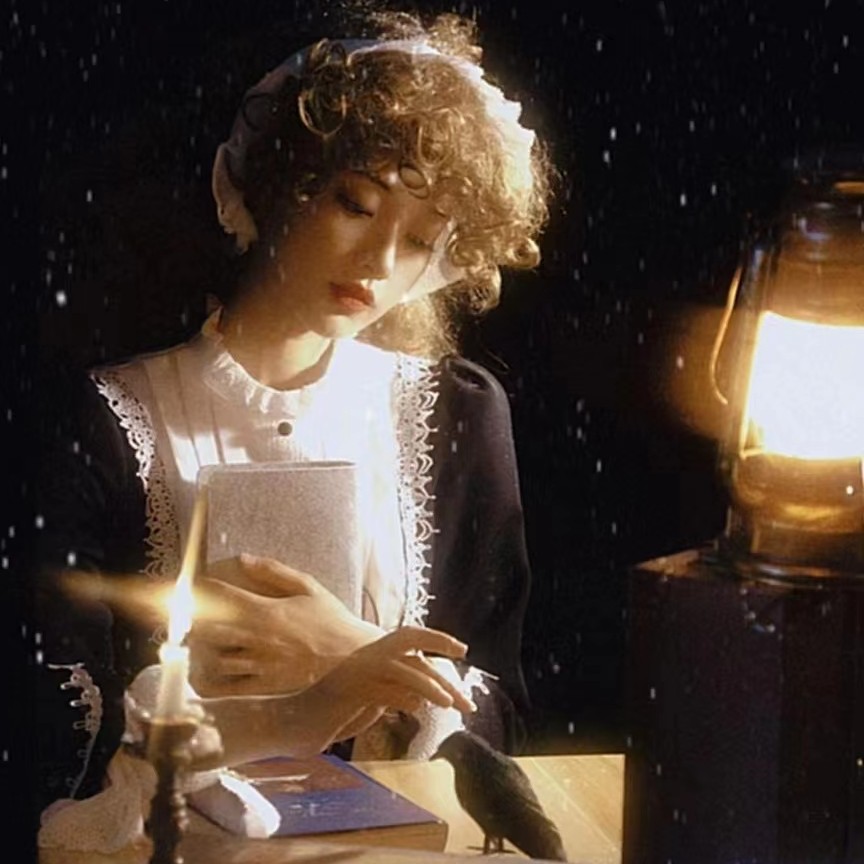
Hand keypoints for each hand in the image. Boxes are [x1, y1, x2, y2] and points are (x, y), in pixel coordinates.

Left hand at [188, 554, 383, 696]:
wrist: (354, 658)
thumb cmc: (332, 619)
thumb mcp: (308, 587)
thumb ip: (274, 572)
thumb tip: (243, 558)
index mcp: (269, 612)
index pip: (222, 598)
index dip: (199, 590)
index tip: (185, 585)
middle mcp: (260, 640)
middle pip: (209, 629)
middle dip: (189, 620)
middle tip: (177, 614)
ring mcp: (261, 666)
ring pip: (214, 659)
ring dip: (200, 649)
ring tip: (193, 641)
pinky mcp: (265, 688)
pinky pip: (228, 687)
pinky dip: (209, 680)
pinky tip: (202, 672)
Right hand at [290, 626, 477, 755]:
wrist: (283, 723)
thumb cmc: (320, 717)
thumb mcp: (361, 704)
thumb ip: (385, 695)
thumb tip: (413, 698)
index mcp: (368, 657)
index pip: (408, 640)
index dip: (435, 639)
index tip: (462, 648)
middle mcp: (364, 658)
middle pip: (408, 639)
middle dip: (439, 642)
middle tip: (462, 653)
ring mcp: (355, 673)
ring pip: (401, 670)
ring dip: (429, 685)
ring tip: (451, 703)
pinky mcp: (347, 693)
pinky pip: (382, 691)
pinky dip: (402, 698)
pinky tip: (418, 707)